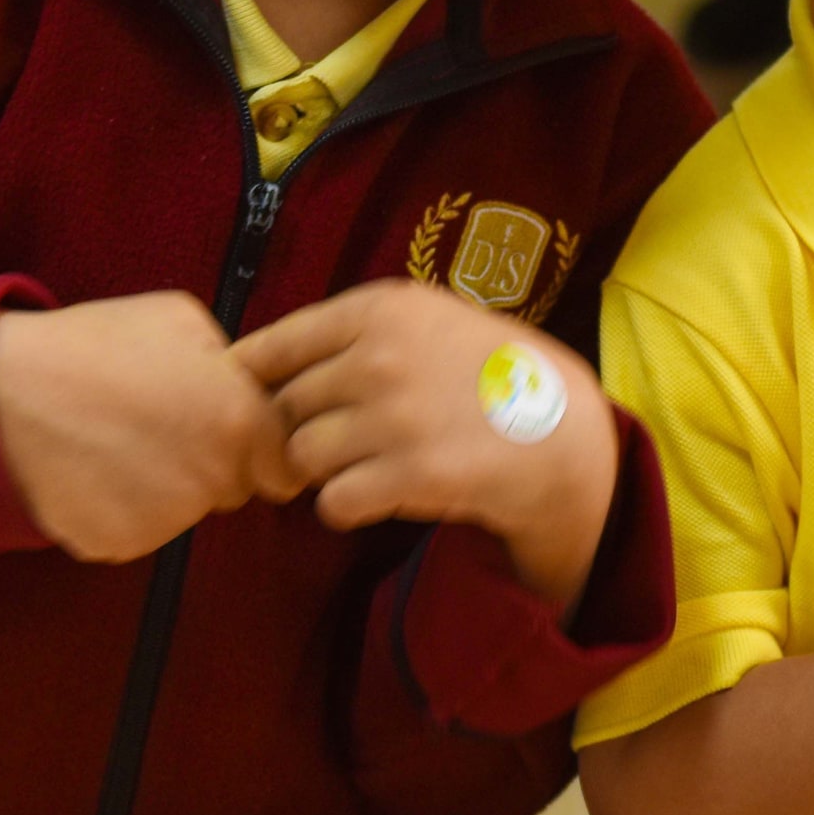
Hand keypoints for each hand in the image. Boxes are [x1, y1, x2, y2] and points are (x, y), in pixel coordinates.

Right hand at [0, 294, 298, 563]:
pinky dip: (124, 506)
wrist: (0, 397)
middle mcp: (211, 479)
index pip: (287, 461)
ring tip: (118, 438)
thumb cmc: (88, 348)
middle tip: (161, 423)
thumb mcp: (178, 319)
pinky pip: (141, 527)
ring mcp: (166, 519)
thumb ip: (231, 360)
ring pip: (187, 507)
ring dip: (167, 484)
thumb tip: (250, 383)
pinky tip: (95, 467)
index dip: (263, 444)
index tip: (236, 431)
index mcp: (237, 420)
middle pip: (236, 486)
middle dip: (214, 461)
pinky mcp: (121, 545)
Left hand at [232, 282, 616, 606]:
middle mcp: (381, 357)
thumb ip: (352, 331)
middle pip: (284, 407)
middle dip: (303, 430)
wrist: (560, 432)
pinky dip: (348, 506)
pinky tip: (382, 493)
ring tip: (366, 465)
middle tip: (340, 441)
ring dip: (324, 470)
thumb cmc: (486, 372)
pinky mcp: (413, 475)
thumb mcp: (427, 319)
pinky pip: (333, 502)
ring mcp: (396, 417)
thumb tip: (252, 361)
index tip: (261, 402)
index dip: (258, 382)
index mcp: (381, 308)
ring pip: (301, 456)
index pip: (274, 346)